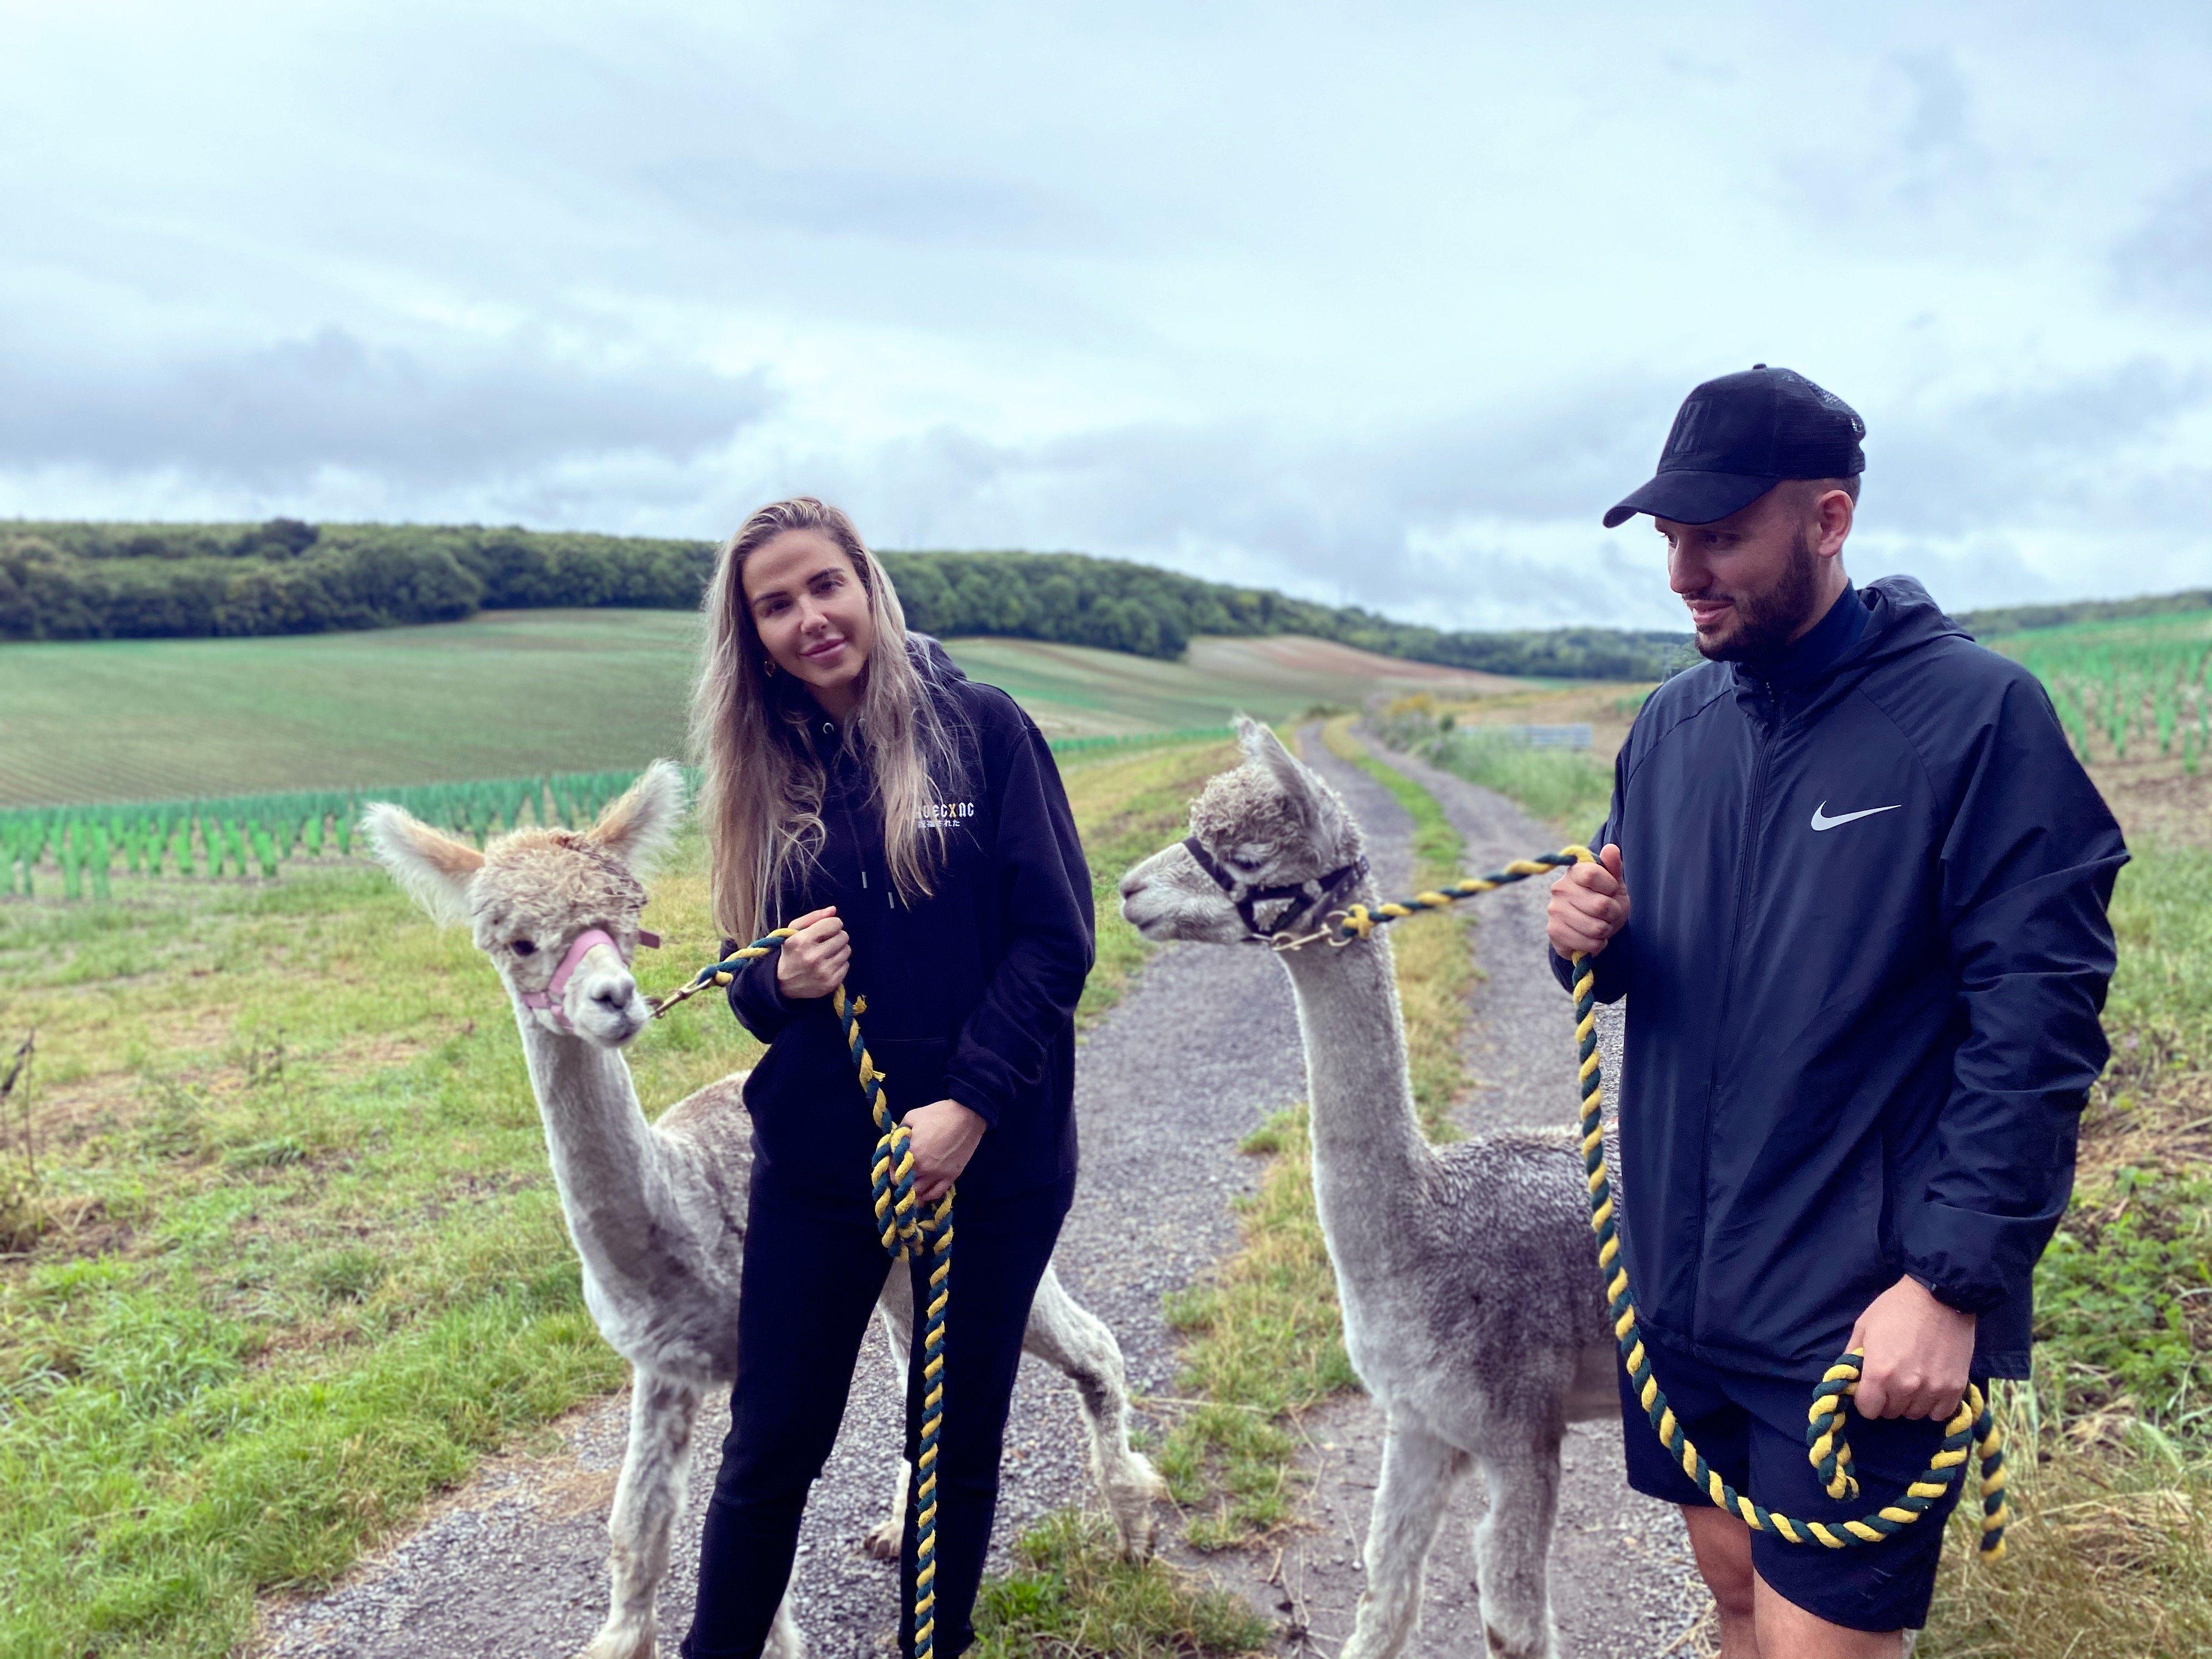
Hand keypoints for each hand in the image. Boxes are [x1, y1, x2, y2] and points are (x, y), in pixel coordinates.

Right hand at [774, 906, 849, 999]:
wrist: (782, 983)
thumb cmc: (790, 952)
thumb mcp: (793, 931)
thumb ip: (813, 917)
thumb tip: (833, 910)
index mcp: (802, 941)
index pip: (834, 924)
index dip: (831, 924)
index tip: (825, 929)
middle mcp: (813, 957)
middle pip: (843, 936)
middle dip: (836, 936)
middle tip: (825, 942)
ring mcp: (824, 972)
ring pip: (847, 950)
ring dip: (838, 950)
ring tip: (826, 953)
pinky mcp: (831, 983)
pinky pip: (847, 965)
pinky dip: (839, 964)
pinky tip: (827, 965)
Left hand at [902, 1098, 985, 1204]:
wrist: (967, 1116)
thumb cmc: (938, 1114)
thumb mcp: (912, 1117)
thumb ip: (899, 1132)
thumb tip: (894, 1142)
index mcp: (911, 1153)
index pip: (892, 1170)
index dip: (890, 1166)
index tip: (892, 1163)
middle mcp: (923, 1168)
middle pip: (903, 1184)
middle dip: (899, 1179)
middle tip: (900, 1173)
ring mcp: (938, 1174)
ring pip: (918, 1193)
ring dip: (911, 1190)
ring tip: (910, 1185)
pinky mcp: (951, 1176)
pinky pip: (936, 1194)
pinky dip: (927, 1196)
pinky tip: (923, 1193)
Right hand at [1547, 843, 1628, 958]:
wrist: (1591, 928)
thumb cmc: (1604, 901)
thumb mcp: (1614, 883)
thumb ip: (1613, 867)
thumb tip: (1611, 849)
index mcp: (1574, 871)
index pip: (1592, 874)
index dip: (1610, 886)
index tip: (1610, 890)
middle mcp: (1559, 888)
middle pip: (1600, 905)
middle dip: (1613, 913)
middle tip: (1608, 913)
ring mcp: (1554, 910)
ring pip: (1597, 927)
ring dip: (1606, 930)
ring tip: (1600, 925)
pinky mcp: (1554, 931)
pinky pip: (1589, 943)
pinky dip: (1598, 944)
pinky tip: (1592, 938)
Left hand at [1848, 1275, 1976, 1419]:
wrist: (1939, 1295)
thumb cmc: (1896, 1308)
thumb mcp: (1864, 1327)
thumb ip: (1852, 1357)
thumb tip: (1849, 1379)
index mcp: (1879, 1372)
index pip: (1867, 1409)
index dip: (1865, 1400)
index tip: (1869, 1390)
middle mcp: (1906, 1386)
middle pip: (1891, 1413)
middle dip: (1887, 1400)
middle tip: (1891, 1380)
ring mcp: (1933, 1389)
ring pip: (1915, 1414)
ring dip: (1910, 1402)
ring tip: (1911, 1380)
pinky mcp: (1955, 1387)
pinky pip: (1940, 1413)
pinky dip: (1933, 1405)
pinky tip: (1929, 1388)